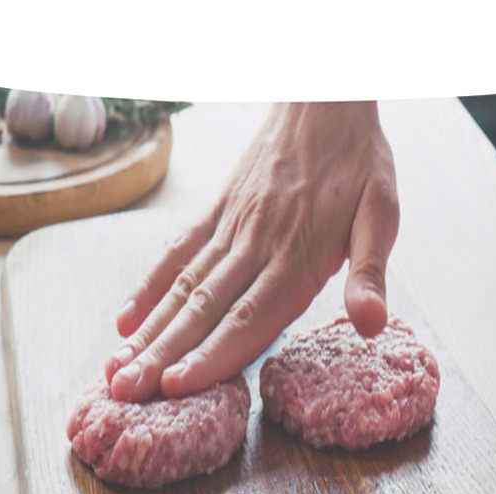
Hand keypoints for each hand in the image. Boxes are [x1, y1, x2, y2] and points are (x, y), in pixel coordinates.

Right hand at [106, 101, 399, 401]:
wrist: (325, 99)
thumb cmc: (358, 162)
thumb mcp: (380, 213)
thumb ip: (369, 272)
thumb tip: (370, 325)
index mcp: (297, 259)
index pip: (249, 319)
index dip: (213, 356)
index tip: (178, 387)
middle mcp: (255, 248)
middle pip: (203, 311)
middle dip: (163, 356)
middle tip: (125, 392)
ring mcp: (229, 229)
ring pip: (183, 288)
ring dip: (148, 331)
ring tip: (115, 367)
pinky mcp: (215, 212)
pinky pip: (177, 251)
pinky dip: (148, 285)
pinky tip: (124, 318)